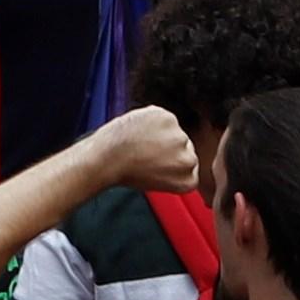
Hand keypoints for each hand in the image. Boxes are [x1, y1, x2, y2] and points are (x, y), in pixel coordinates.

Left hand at [78, 105, 203, 200]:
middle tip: (148, 152)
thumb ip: (173, 171)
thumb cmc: (125, 173)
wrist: (107, 158)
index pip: (192, 167)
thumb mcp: (157, 182)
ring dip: (162, 132)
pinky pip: (164, 117)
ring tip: (140, 142)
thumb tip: (176, 156)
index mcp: (187, 180)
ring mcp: (180, 136)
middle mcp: (188, 160)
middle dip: (170, 147)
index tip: (162, 163)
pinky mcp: (169, 118)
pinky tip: (139, 129)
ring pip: (175, 131)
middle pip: (186, 148)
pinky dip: (152, 120)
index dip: (175, 163)